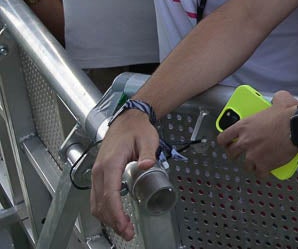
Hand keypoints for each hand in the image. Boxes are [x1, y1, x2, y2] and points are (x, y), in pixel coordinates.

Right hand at [90, 109, 161, 239]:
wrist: (128, 120)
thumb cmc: (137, 129)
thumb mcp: (147, 139)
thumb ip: (147, 153)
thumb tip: (146, 164)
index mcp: (110, 164)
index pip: (110, 194)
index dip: (116, 212)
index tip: (124, 225)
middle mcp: (100, 171)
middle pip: (101, 203)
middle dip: (113, 220)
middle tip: (128, 232)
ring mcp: (97, 173)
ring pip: (96, 203)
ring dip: (108, 218)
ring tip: (123, 228)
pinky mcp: (100, 175)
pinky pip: (97, 197)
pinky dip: (105, 210)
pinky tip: (116, 215)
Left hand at [217, 90, 297, 174]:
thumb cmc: (289, 114)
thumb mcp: (280, 99)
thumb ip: (274, 99)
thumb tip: (277, 99)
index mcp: (244, 126)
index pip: (223, 137)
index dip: (225, 141)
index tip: (228, 143)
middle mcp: (245, 142)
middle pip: (231, 153)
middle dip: (235, 154)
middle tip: (242, 153)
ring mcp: (253, 155)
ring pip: (246, 166)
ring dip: (251, 164)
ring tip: (257, 162)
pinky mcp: (264, 165)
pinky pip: (260, 173)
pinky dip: (263, 172)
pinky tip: (267, 169)